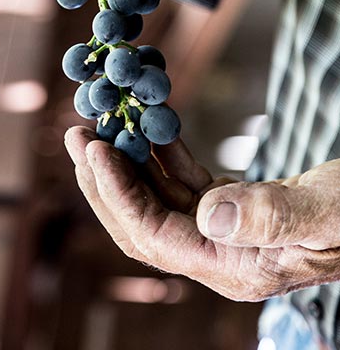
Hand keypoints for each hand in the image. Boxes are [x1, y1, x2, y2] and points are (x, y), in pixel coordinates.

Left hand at [65, 126, 339, 300]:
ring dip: (126, 162)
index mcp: (236, 268)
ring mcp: (225, 232)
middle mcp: (221, 255)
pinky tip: (149, 122)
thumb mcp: (327, 212)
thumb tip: (207, 215)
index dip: (118, 194)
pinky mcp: (233, 207)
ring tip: (97, 123)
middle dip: (103, 182)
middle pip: (143, 223)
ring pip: (158, 198)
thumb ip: (272, 216)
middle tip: (76, 134)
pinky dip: (162, 150)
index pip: (156, 236)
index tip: (94, 148)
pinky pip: (184, 180)